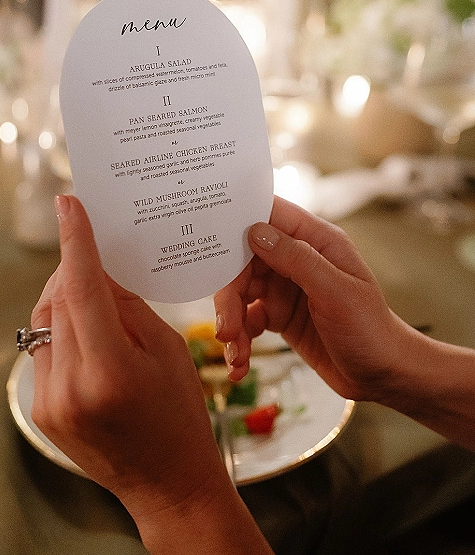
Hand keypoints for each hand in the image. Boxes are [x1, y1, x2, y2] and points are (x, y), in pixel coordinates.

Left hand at [31, 196, 226, 513]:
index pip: (83, 289)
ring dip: (65, 296)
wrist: (167, 483)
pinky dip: (62, 327)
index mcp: (109, 370)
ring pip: (45, 321)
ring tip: (93, 289)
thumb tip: (100, 268)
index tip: (69, 204)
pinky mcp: (41, 410)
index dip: (76, 241)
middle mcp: (69, 386)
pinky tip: (86, 327)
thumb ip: (127, 306)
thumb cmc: (181, 414)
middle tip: (95, 249)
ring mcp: (49, 401)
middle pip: (59, 299)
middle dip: (74, 268)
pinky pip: (43, 348)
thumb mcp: (168, 349)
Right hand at [214, 196, 416, 401]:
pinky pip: (246, 319)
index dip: (237, 220)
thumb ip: (297, 259)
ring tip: (235, 354)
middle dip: (230, 294)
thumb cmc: (371, 330)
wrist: (384, 376)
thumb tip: (255, 231)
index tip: (209, 237)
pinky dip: (238, 340)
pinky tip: (240, 364)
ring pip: (241, 291)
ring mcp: (286, 286)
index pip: (268, 215)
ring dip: (231, 322)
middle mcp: (297, 259)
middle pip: (244, 260)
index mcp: (316, 240)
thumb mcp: (337, 292)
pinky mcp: (278, 314)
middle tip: (225, 327)